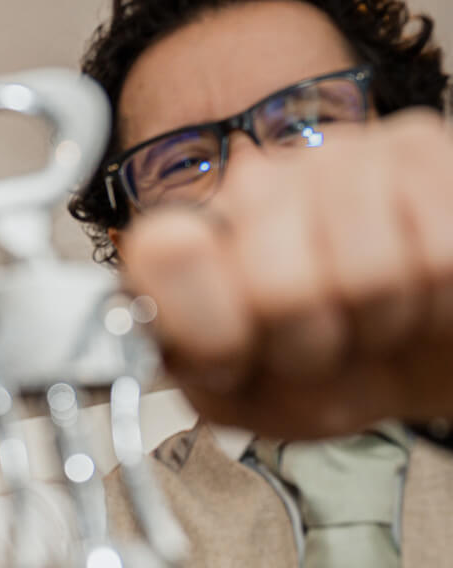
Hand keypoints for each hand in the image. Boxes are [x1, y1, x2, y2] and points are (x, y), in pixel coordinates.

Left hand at [122, 109, 452, 439]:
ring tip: (373, 320)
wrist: (422, 355)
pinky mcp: (419, 150)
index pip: (164, 254)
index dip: (212, 332)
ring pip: (368, 273)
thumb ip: (187, 356)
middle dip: (310, 348)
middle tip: (321, 349)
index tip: (233, 356)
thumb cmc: (329, 373)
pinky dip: (437, 302)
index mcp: (194, 245)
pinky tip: (419, 291)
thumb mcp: (242, 394)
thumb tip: (163, 278)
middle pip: (277, 288)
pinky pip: (436, 254)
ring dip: (381, 324)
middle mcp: (256, 186)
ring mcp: (341, 159)